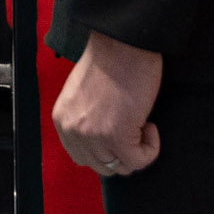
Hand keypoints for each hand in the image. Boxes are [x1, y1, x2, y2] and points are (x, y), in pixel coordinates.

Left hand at [54, 32, 164, 177]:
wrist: (121, 46)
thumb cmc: (108, 64)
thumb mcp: (83, 96)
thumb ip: (85, 119)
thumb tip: (103, 140)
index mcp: (62, 120)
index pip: (82, 156)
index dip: (106, 150)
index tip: (121, 132)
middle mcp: (72, 131)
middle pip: (102, 166)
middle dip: (122, 153)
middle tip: (134, 130)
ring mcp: (92, 136)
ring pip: (120, 167)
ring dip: (137, 151)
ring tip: (142, 124)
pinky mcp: (116, 136)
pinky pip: (139, 161)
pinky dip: (151, 149)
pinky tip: (150, 125)